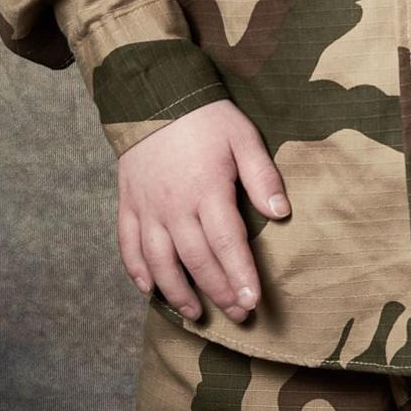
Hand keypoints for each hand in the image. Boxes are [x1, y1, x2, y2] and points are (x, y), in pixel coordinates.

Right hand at [116, 98, 289, 323]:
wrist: (153, 95)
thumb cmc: (205, 117)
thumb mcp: (242, 137)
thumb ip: (262, 176)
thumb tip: (281, 213)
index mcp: (206, 190)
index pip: (226, 243)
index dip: (240, 275)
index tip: (252, 302)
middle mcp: (174, 206)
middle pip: (196, 260)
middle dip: (219, 292)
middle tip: (238, 315)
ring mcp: (147, 208)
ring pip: (160, 261)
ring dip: (178, 292)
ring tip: (196, 313)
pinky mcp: (128, 205)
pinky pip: (128, 246)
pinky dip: (137, 271)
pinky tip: (150, 289)